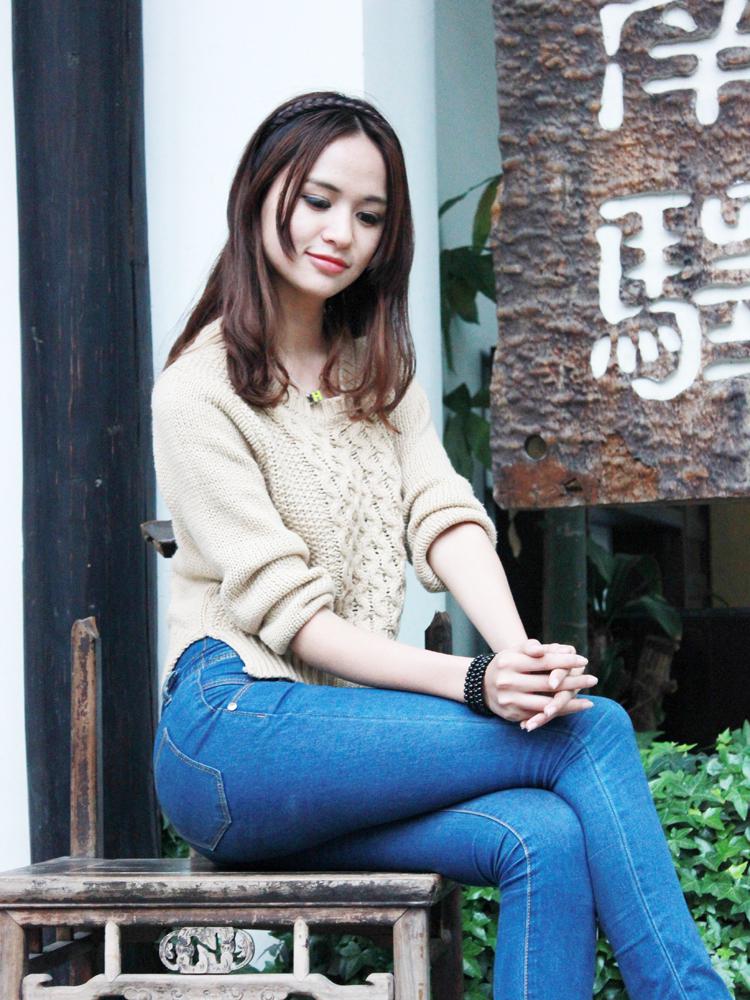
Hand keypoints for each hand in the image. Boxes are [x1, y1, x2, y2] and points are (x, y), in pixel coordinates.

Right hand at [481, 639, 596, 727]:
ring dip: (570, 704)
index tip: (583, 660)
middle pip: (548, 684)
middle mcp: (508, 682)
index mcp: (510, 662)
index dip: (565, 661)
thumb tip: (564, 649)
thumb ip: (536, 647)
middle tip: (593, 680)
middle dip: (573, 682)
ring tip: (589, 702)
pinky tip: (573, 711)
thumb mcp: (515, 650)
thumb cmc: (507, 663)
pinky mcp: (512, 715)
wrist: (481, 685)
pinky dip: (558, 714)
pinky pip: (540, 716)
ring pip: (546, 704)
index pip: (544, 661)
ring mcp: (510, 700)